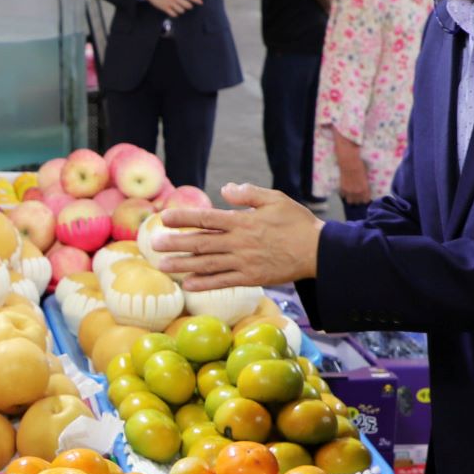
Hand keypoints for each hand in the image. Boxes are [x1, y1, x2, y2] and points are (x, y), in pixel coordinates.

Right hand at [141, 0, 202, 16]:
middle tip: (189, 5)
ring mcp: (170, 4)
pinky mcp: (165, 8)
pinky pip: (174, 14)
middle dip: (189, 6)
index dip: (196, 0)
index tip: (200, 2)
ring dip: (182, 10)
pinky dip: (176, 14)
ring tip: (181, 8)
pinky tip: (175, 11)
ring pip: (181, 11)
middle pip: (187, 5)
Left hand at [154, 183, 325, 288]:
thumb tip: (225, 189)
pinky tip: (188, 284)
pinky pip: (223, 282)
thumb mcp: (275, 199)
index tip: (164, 218)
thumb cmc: (297, 222)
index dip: (183, 218)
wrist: (319, 251)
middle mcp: (239, 242)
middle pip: (201, 242)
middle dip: (175, 243)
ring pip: (207, 264)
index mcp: (243, 221)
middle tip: (154, 244)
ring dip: (183, 265)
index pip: (206, 218)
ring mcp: (244, 262)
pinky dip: (204, 283)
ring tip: (163, 266)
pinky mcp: (251, 278)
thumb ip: (248, 194)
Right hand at [334, 136, 370, 204]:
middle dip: (359, 200)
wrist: (349, 162)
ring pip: (350, 201)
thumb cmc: (360, 166)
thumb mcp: (366, 176)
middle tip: (359, 196)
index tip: (365, 196)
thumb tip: (365, 187)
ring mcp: (349, 191)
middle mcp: (357, 192)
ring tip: (352, 195)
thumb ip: (365, 184)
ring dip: (351, 198)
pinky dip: (345, 194)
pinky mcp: (342, 188)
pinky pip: (343, 195)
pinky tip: (346, 190)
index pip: (366, 199)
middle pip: (358, 202)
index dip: (366, 198)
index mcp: (364, 189)